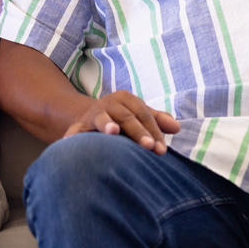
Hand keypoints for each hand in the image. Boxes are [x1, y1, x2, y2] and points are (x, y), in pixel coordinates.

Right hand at [66, 92, 180, 153]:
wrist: (91, 117)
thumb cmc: (123, 118)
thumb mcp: (140, 116)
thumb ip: (158, 121)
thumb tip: (177, 128)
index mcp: (125, 99)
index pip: (143, 114)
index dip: (153, 130)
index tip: (161, 149)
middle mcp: (109, 103)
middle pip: (126, 117)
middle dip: (139, 132)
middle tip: (149, 147)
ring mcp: (93, 114)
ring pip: (102, 119)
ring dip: (107, 124)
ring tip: (113, 131)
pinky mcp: (79, 126)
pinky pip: (75, 130)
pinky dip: (73, 136)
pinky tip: (71, 142)